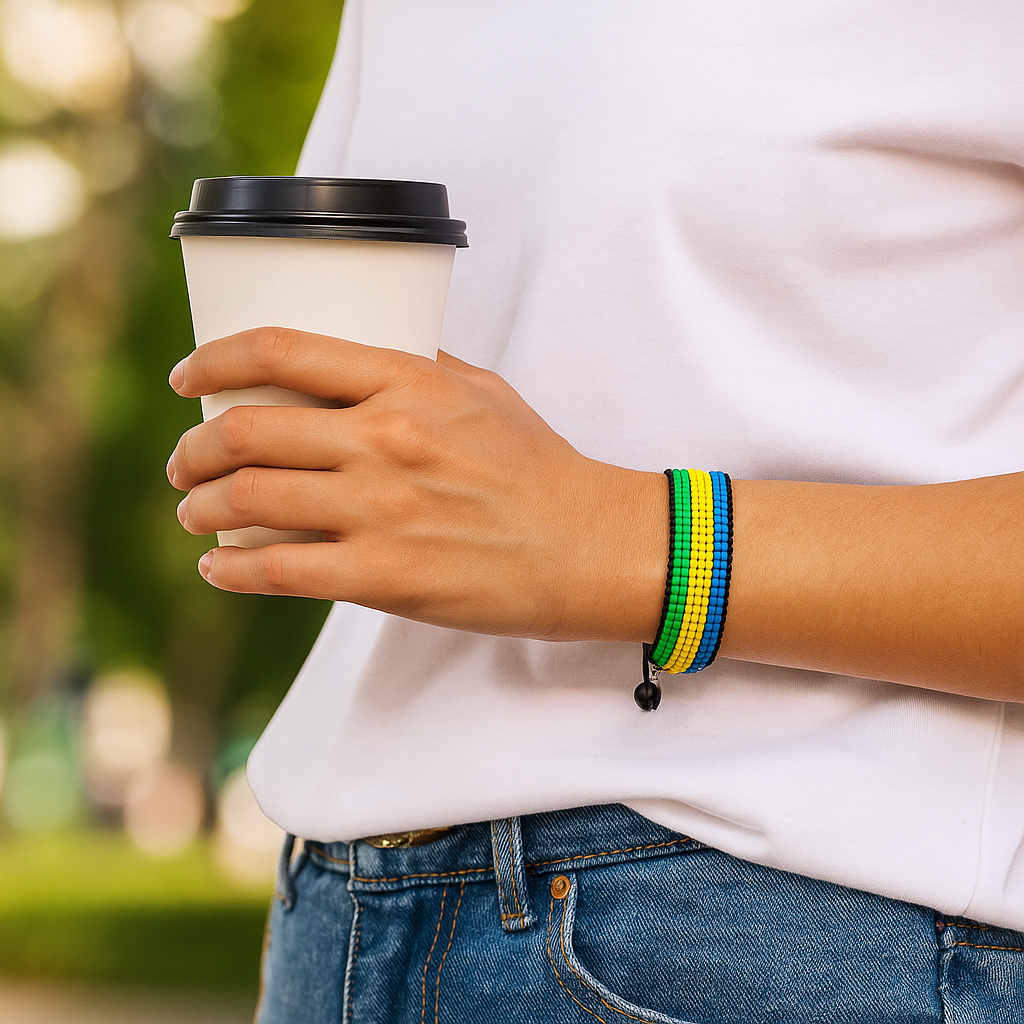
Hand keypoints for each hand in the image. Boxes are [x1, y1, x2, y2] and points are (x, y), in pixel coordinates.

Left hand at [166, 328, 666, 641]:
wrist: (585, 546)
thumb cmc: (538, 467)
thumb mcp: (482, 391)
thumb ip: (414, 369)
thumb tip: (352, 360)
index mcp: (407, 382)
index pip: (280, 352)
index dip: (213, 359)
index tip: (186, 377)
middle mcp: (384, 441)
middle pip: (248, 432)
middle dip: (195, 448)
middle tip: (185, 463)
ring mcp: (380, 511)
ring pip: (250, 499)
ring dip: (202, 507)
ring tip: (195, 513)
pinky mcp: (384, 576)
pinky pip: (278, 569)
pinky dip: (231, 568)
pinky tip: (219, 566)